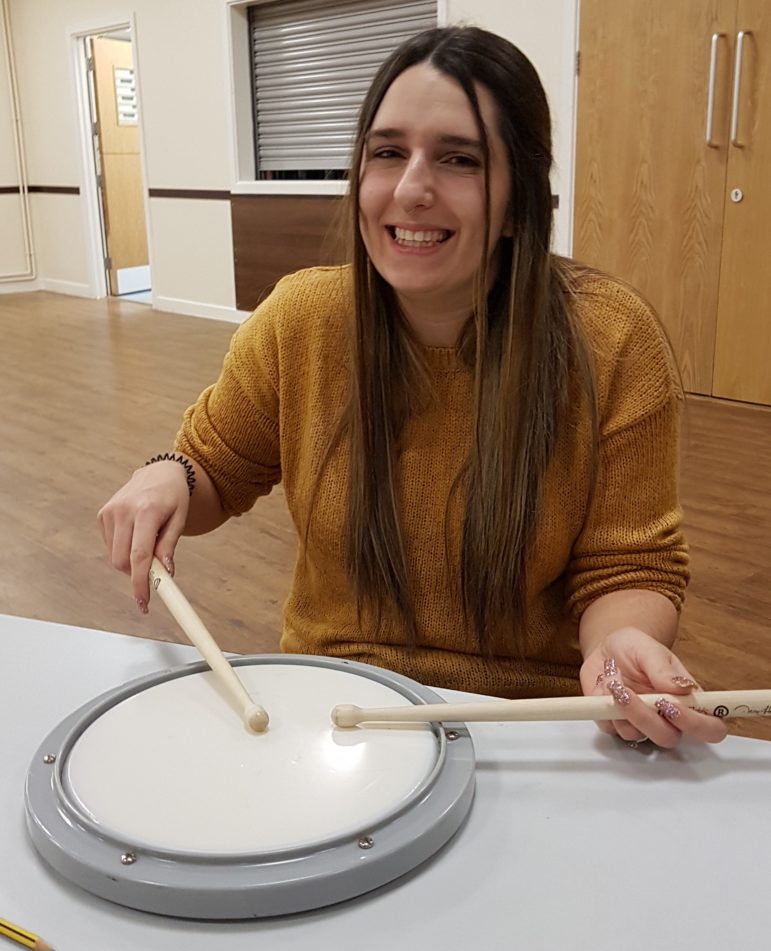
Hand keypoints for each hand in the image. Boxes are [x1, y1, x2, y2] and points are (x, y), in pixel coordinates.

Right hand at [97, 461, 189, 610]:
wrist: (159, 472)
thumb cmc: (174, 497)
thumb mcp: (180, 519)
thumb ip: (169, 545)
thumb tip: (164, 572)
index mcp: (146, 511)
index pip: (139, 556)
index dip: (140, 583)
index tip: (143, 602)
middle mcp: (124, 511)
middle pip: (123, 561)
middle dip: (136, 575)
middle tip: (154, 573)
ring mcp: (110, 512)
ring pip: (115, 556)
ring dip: (131, 563)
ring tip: (149, 545)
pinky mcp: (102, 514)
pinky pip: (110, 546)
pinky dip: (123, 550)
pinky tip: (136, 536)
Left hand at [579, 627, 727, 747]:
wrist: (605, 650)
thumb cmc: (634, 648)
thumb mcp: (648, 649)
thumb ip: (664, 669)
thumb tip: (683, 687)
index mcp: (688, 700)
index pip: (711, 728)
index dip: (697, 725)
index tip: (671, 706)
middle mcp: (668, 719)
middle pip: (669, 738)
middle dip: (645, 717)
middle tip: (625, 692)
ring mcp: (641, 724)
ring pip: (635, 734)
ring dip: (619, 705)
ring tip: (611, 675)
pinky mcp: (615, 724)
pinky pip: (609, 727)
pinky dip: (601, 703)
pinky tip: (603, 683)